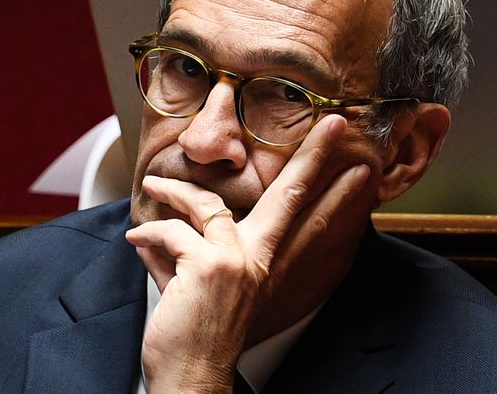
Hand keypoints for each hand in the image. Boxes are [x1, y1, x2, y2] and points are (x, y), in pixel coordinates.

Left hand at [125, 115, 370, 392]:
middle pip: (291, 196)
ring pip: (205, 203)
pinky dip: (148, 234)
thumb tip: (149, 235)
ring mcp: (237, 260)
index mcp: (263, 265)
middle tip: (337, 127)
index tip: (360, 169)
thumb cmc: (193, 336)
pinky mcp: (209, 265)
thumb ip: (179, 258)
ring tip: (155, 186)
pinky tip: (136, 239)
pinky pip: (171, 231)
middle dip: (314, 158)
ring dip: (174, 190)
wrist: (189, 376)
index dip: (332, 192)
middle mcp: (258, 259)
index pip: (303, 221)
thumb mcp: (195, 290)